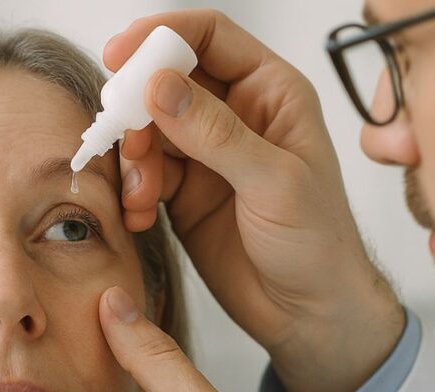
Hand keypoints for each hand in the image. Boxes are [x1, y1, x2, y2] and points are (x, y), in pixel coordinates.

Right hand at [113, 10, 404, 391]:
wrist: (307, 313)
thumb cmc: (317, 243)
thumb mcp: (272, 182)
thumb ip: (214, 133)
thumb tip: (158, 86)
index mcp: (270, 93)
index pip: (209, 37)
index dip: (161, 35)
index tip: (118, 54)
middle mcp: (234, 114)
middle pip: (165, 81)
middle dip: (137, 108)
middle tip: (125, 140)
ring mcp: (204, 153)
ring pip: (147, 130)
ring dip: (132, 159)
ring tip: (141, 195)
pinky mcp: (181, 191)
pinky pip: (141, 173)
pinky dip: (131, 191)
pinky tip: (139, 216)